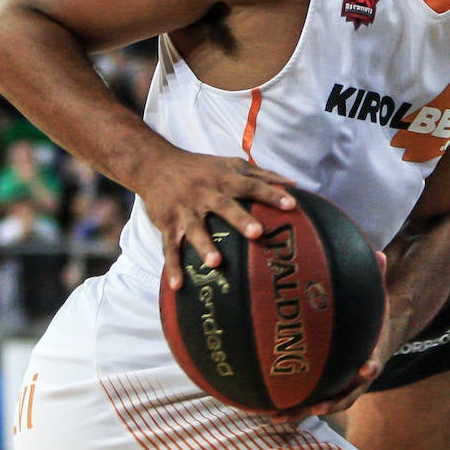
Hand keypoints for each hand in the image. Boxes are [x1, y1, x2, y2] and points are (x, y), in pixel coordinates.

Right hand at [144, 149, 297, 289]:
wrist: (155, 165)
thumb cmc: (201, 168)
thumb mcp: (230, 165)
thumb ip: (262, 174)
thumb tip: (294, 184)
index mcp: (224, 179)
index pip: (251, 185)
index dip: (271, 194)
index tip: (292, 204)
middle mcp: (205, 193)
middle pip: (225, 206)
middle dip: (240, 220)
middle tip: (258, 232)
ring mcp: (185, 209)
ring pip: (195, 228)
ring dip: (204, 245)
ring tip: (216, 263)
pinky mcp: (167, 224)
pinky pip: (169, 246)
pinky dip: (172, 266)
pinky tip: (178, 285)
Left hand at [272, 249, 389, 421]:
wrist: (380, 337)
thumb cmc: (375, 316)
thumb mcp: (378, 298)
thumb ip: (376, 279)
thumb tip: (378, 252)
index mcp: (373, 353)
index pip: (375, 361)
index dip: (371, 366)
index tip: (368, 368)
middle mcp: (357, 376)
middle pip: (347, 394)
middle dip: (333, 402)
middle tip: (319, 407)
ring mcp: (342, 385)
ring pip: (323, 403)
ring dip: (302, 411)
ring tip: (279, 417)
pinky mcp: (328, 387)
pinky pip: (309, 398)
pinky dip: (292, 405)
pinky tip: (267, 409)